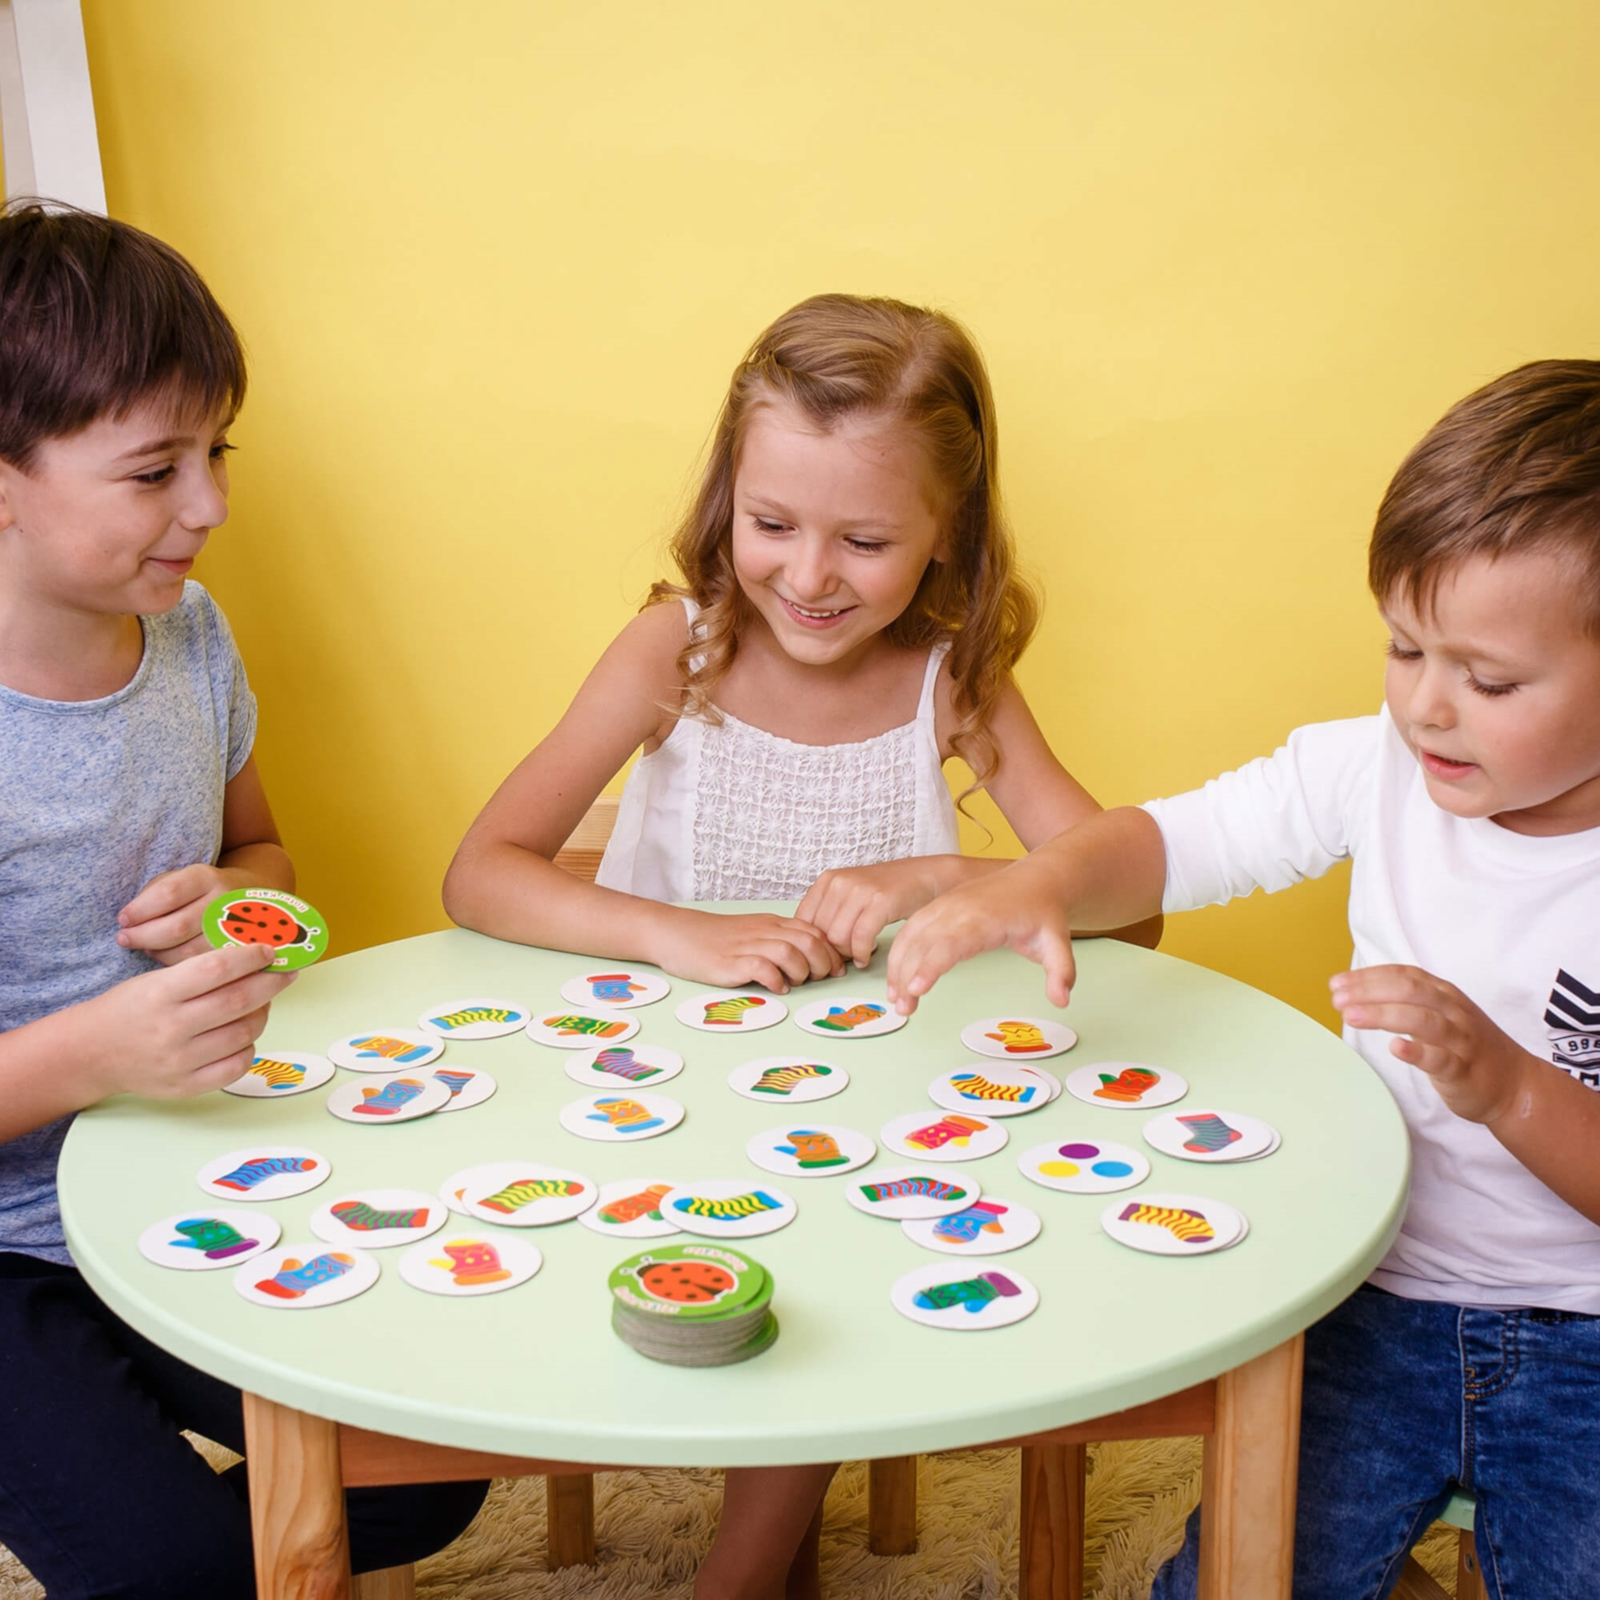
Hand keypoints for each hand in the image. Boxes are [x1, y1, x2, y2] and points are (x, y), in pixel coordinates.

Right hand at [75, 942, 293, 1100]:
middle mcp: (170, 1028)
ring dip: (262, 1014)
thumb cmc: (132, 1008)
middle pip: (238, 1001)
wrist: (92, 1052)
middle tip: (287, 973)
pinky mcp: (185, 1087)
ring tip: (262, 1003)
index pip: (216, 969)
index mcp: (160, 993)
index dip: (250, 957)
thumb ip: (201, 972)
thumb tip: (256, 960)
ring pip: (244, 1033)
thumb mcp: (156, 979)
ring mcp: (179, 1061)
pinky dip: (249, 1047)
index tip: (270, 951)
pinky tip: (244, 1035)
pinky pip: (236, 1066)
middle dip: (271, 983)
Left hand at [116, 863, 248, 964]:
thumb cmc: (202, 890)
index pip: (169, 893)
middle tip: (124, 938)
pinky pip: (198, 964)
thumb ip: (156, 893)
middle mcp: (223, 902)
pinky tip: (162, 954)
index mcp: (206, 877)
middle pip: (176, 926)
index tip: (122, 919)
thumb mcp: (182, 877)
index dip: (140, 909)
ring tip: (143, 946)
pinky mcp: (235, 952)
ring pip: (187, 951)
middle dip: (143, 935)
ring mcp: (233, 929)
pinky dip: (173, 962)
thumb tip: (130, 920)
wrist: (253, 898)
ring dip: (156, 951)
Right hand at [655, 911, 844, 992]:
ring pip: (790, 952)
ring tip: (796, 983)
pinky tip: (776, 988)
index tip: (835, 969)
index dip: (831, 951)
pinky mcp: (730, 962)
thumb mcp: (752, 932)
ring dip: (801, 971)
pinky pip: (762, 967)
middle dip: (823, 963)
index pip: (814, 931)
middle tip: (819, 979)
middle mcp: (763, 931)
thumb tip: (808, 963)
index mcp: (771, 923)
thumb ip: (778, 942)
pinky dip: (775, 980)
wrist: (676, 933)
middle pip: (809, 940)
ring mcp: (746, 946)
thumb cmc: (715, 938)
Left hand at [796, 860, 946, 969]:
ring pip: (838, 938)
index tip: (824, 957)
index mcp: (827, 880)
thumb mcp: (850, 895)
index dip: (812, 945)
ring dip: (847, 955)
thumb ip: (830, 914)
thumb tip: (812, 948)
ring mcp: (859, 890)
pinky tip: (866, 957)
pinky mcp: (880, 901)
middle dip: (831, 953)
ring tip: (857, 956)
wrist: (925, 877)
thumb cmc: (887, 891)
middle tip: (843, 962)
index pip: (803, 922)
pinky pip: (860, 938)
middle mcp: (839, 882)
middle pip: (820, 933)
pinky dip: (861, 954)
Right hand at [887, 867, 1075, 1013]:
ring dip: (898, 967)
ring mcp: (944, 906)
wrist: (1035, 878)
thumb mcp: (1058, 942)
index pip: (951, 944)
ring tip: (897, 1001)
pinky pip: (910, 930)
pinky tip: (898, 979)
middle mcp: (958, 910)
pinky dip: (899, 954)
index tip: (917, 989)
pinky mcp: (937, 908)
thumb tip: (1063, 999)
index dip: (931, 966)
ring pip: (910, 936)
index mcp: (984, 918)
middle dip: (907, 976)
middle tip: (904, 1009)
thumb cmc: (1042, 912)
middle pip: (923, 943)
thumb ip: (1061, 971)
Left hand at [1329, 964, 1536, 1123]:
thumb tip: (1356, 993)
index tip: (1336, 983)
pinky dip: (1417, 1052)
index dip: (1368, 976)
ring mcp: (1461, 1040)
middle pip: (1410, 991)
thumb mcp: (1439, 1014)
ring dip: (1384, 1015)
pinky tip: (1395, 1048)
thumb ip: (1405, 1002)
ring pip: (1423, 1020)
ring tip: (1351, 1016)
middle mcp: (1453, 1011)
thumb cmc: (1466, 1047)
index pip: (1403, 975)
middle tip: (1337, 998)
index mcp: (1444, 994)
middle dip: (1370, 991)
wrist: (1515, 1084)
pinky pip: (1441, 1059)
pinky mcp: (1464, 1071)